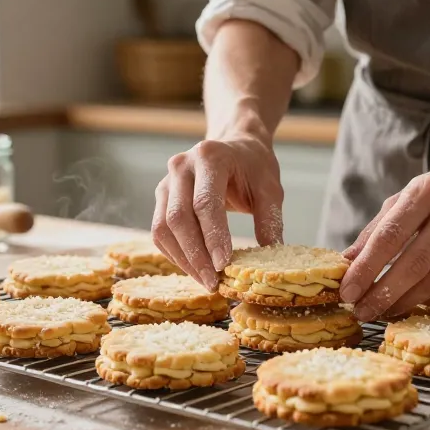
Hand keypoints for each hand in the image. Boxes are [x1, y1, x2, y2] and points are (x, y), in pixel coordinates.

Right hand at [152, 133, 283, 289]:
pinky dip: (175, 254)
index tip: (224, 264)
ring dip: (183, 259)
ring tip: (205, 280)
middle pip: (178, 217)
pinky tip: (195, 269)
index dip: (213, 236)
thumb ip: (269, 220)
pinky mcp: (161, 197)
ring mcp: (166, 181)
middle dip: (195, 255)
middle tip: (213, 282)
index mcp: (210, 157)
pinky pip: (159, 232)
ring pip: (163, 228)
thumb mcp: (270, 188)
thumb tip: (270, 257)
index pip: (205, 202)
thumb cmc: (254, 167)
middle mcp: (181, 166)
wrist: (236, 147)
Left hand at [339, 159, 429, 320]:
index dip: (366, 268)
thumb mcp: (406, 196)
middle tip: (361, 311)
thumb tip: (348, 261)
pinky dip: (427, 299)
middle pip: (413, 264)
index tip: (347, 291)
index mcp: (426, 191)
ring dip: (403, 302)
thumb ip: (377, 229)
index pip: (390, 236)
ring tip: (381, 311)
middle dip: (382, 293)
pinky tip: (410, 303)